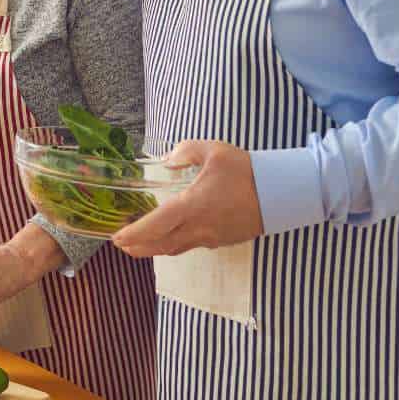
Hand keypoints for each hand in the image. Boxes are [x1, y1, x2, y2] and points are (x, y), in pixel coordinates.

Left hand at [112, 140, 264, 256]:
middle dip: (138, 247)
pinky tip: (173, 235)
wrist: (281, 193)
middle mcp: (199, 228)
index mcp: (192, 206)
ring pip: (176, 248)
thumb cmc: (246, 171)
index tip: (117, 238)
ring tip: (140, 244)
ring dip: (156, 247)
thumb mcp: (213, 151)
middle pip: (161, 245)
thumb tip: (166, 161)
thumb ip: (185, 152)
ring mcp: (212, 237)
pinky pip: (192, 245)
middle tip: (121, 245)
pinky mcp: (223, 240)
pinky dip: (176, 243)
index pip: (155, 225)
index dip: (134, 234)